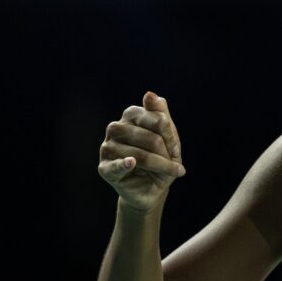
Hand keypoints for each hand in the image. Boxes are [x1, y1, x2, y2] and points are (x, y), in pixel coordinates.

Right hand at [98, 91, 185, 213]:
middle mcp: (116, 127)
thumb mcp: (167, 136)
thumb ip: (160, 113)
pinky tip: (132, 163)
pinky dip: (124, 164)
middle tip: (175, 164)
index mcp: (131, 114)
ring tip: (171, 173)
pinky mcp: (104, 167)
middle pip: (151, 138)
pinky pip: (116, 165)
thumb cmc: (161, 157)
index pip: (157, 120)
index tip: (176, 150)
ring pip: (141, 155)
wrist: (152, 186)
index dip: (171, 136)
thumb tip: (149, 94)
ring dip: (161, 166)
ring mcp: (107, 147)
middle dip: (167, 154)